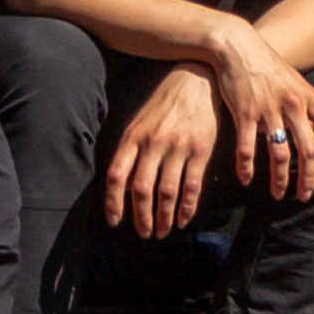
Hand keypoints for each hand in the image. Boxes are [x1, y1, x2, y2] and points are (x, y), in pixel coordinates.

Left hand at [106, 66, 226, 236]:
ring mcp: (178, 147)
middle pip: (141, 189)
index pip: (117, 175)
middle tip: (144, 233)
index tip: (115, 221)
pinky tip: (182, 219)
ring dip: (163, 217)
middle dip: (141, 217)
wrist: (196, 80)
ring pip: (167, 192)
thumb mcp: (139, 122)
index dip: (113, 202)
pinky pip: (192, 186)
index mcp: (133, 137)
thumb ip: (130, 151)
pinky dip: (186, 207)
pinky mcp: (201, 150)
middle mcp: (153, 143)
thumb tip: (120, 186)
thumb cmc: (164, 105)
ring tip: (161, 231)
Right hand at [207, 23, 313, 206]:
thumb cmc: (268, 67)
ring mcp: (269, 109)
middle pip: (309, 150)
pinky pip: (247, 148)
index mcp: (310, 98)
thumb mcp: (296, 83)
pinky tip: (246, 178)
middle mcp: (294, 105)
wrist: (238, 46)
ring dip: (280, 179)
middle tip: (304, 195)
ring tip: (278, 194)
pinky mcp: (245, 112)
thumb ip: (307, 108)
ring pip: (280, 154)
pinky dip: (246, 167)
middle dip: (308, 179)